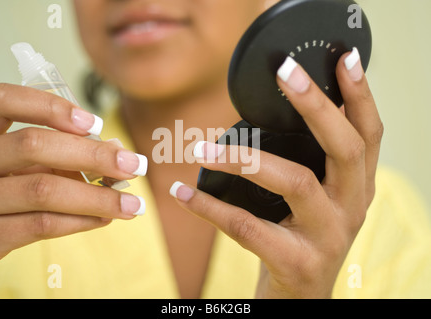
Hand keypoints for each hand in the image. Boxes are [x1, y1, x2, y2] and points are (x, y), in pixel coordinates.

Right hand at [0, 84, 145, 277]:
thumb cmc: (3, 199)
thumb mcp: (24, 170)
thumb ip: (60, 157)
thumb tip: (117, 152)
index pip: (5, 102)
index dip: (51, 107)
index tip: (96, 124)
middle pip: (32, 145)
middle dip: (93, 155)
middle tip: (135, 166)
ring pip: (42, 189)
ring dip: (96, 196)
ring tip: (131, 204)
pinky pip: (38, 224)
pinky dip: (79, 220)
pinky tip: (103, 219)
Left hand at [170, 48, 382, 297]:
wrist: (301, 298)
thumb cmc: (302, 238)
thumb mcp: (318, 200)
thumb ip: (309, 163)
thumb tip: (266, 116)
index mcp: (357, 187)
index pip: (368, 133)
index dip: (359, 95)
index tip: (341, 58)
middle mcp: (352, 207)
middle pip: (345, 148)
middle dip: (316, 106)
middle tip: (286, 75)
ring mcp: (328, 236)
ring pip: (294, 181)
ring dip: (243, 158)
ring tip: (202, 147)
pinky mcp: (297, 262)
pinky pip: (247, 226)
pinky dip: (210, 207)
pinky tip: (183, 192)